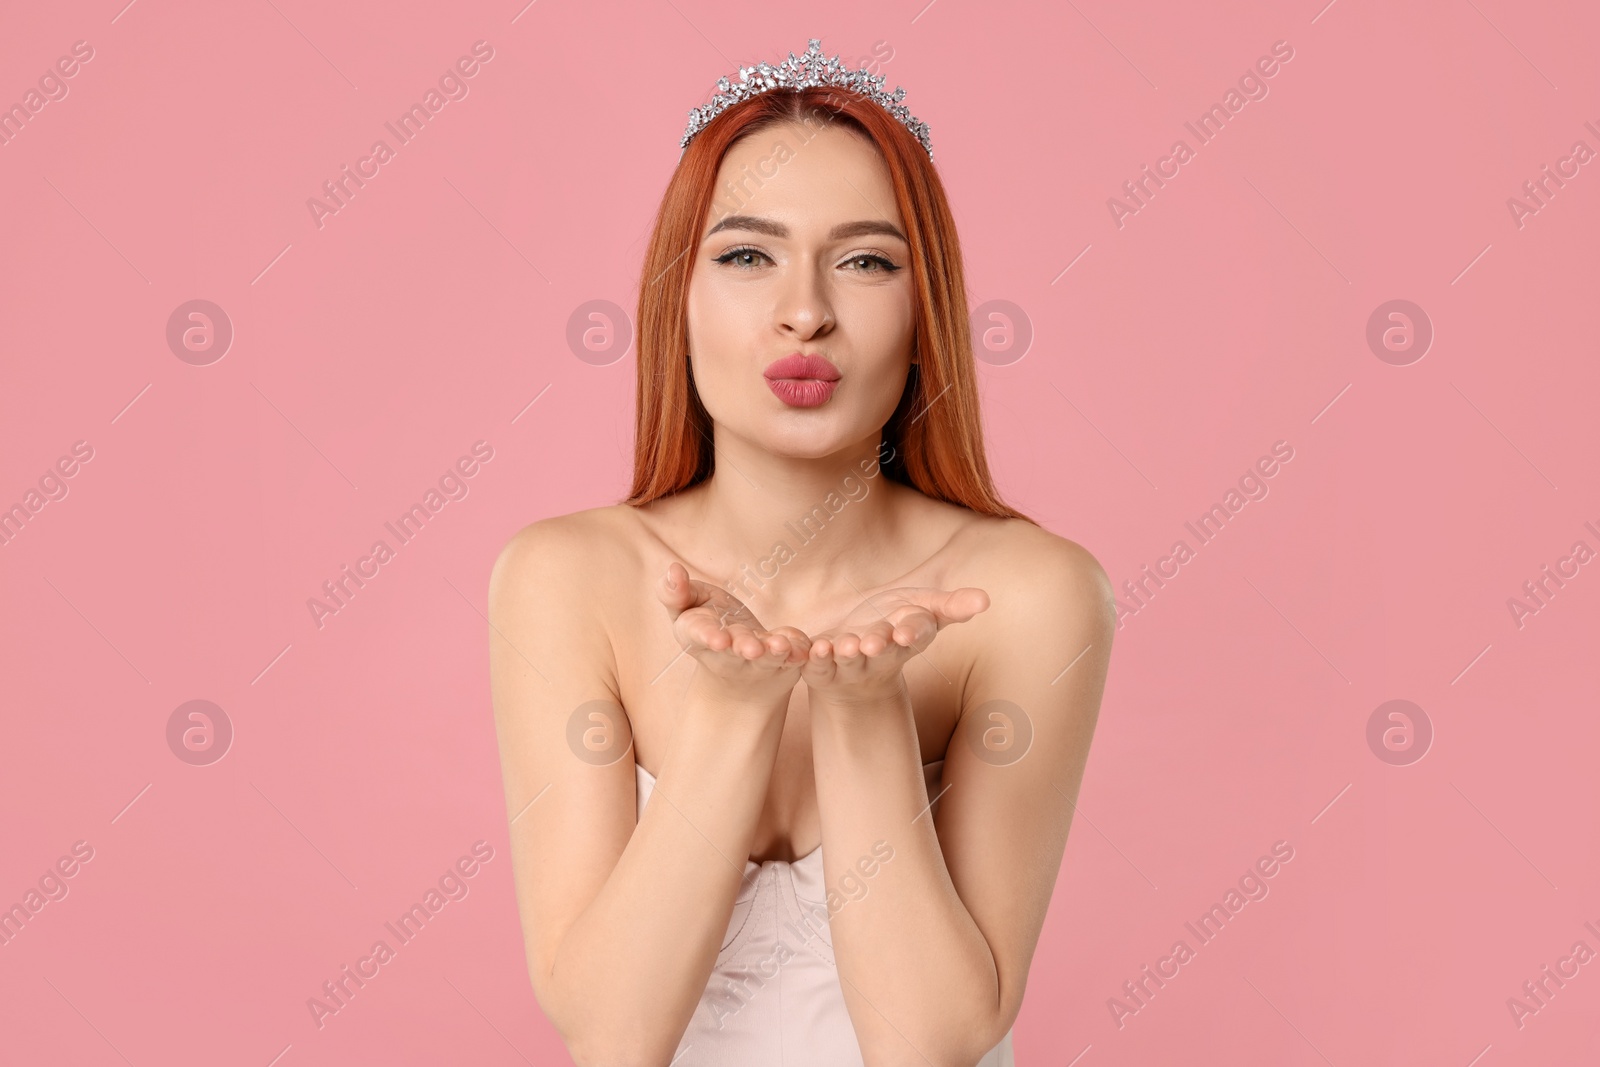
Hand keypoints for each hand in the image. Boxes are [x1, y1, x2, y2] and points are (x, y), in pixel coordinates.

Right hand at [657, 561, 811, 703]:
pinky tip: (804, 649)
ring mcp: (757, 660)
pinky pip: (793, 655)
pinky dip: (798, 651)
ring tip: (780, 646)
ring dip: (774, 652)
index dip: (708, 637)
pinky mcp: (784, 660)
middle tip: (753, 649)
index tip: (718, 639)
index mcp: (698, 636)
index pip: (699, 635)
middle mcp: (728, 653)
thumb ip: (675, 592)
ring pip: (766, 657)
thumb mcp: (687, 607)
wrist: (738, 669)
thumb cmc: (709, 624)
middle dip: (744, 647)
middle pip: (736, 649)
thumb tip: (672, 569)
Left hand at [801, 586, 989, 704]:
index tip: (906, 632)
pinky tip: (809, 647)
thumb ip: (953, 606)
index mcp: (908, 636)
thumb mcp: (925, 610)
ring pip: (848, 659)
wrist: (858, 663)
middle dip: (878, 645)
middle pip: (882, 650)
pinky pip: (815, 664)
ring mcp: (850, 664)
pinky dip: (811, 657)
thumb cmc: (896, 626)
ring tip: (842, 645)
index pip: (915, 634)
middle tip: (874, 642)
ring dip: (844, 652)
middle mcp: (880, 655)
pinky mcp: (820, 667)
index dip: (912, 633)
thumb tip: (985, 599)